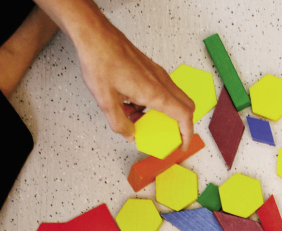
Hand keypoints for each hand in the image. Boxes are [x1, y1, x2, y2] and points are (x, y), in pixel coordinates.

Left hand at [69, 14, 194, 148]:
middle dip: (180, 124)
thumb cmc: (100, 60)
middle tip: (168, 134)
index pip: (184, 116)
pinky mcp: (150, 68)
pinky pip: (160, 89)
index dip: (187, 134)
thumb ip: (119, 123)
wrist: (95, 35)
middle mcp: (161, 81)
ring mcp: (157, 73)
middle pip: (186, 106)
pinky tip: (130, 102)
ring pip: (171, 98)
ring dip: (160, 112)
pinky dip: (152, 101)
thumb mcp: (106, 101)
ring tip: (137, 117)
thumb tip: (129, 134)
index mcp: (155, 92)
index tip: (183, 144)